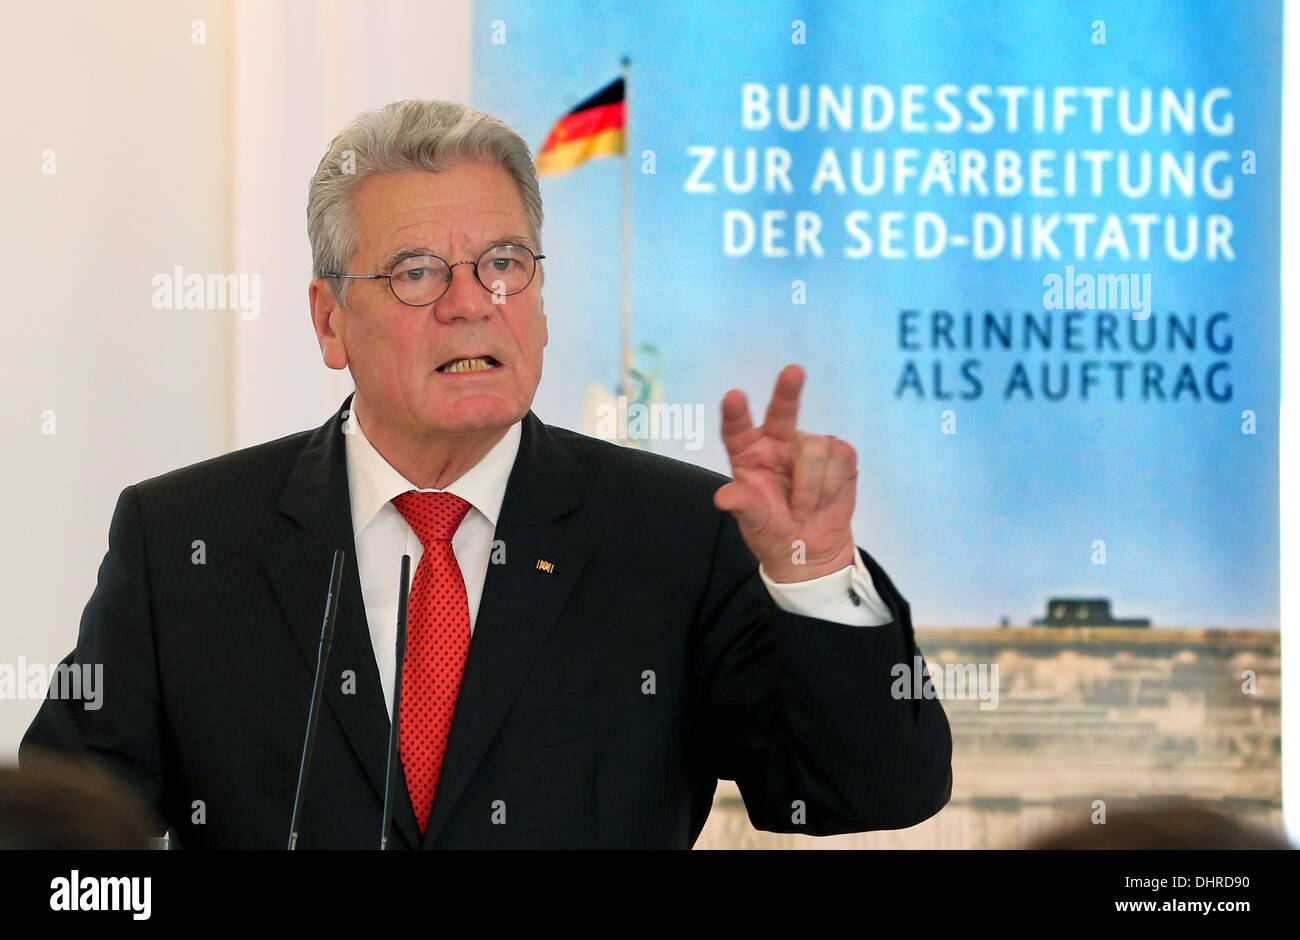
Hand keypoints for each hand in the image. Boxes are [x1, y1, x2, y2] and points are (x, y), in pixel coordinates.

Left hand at [713, 364, 857, 582]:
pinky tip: (825, 499)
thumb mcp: (753, 522)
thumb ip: (743, 505)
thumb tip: (724, 498)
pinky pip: (839, 458)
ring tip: (804, 510)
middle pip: (782, 412)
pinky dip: (831, 486)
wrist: (810, 549)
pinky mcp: (839, 454)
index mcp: (748, 453)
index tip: (733, 396)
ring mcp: (809, 446)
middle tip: (793, 371)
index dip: (735, 413)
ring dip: (810, 487)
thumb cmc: (773, 529)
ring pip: (814, 449)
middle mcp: (778, 441)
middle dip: (788, 391)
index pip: (737, 429)